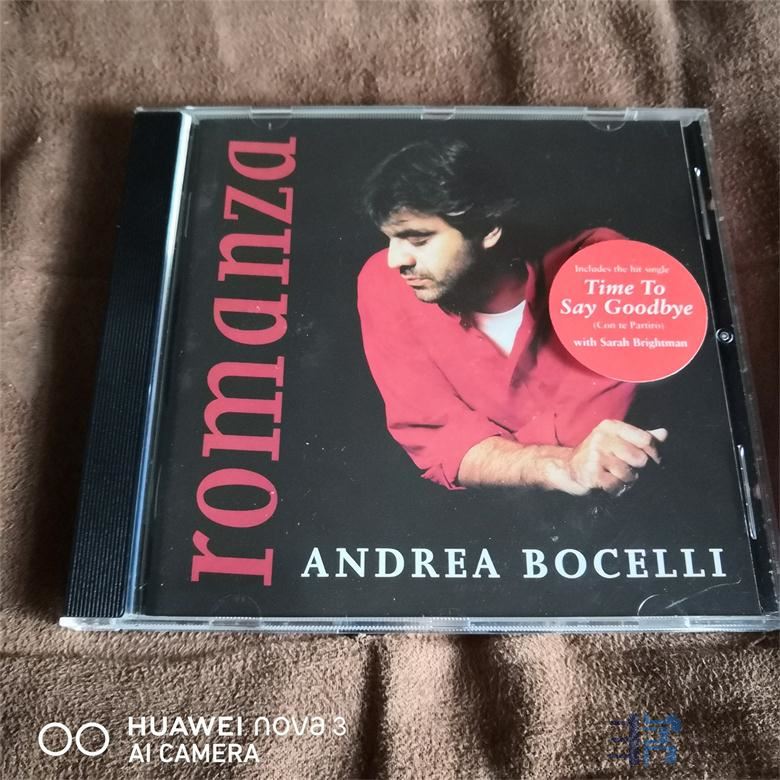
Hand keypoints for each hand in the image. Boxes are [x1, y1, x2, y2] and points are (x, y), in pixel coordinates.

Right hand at [552, 420, 667, 495]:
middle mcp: (602, 437)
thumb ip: (641, 437)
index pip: (645, 439)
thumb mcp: (617, 440)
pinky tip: (610, 485)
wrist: (567, 467)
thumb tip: (664, 433)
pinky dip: (616, 489)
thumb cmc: (597, 454)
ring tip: (617, 478)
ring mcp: (595, 455)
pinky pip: (616, 485)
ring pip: (628, 474)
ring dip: (627, 481)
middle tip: (629, 471)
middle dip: (638, 470)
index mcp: (611, 426)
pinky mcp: (590, 473)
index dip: (655, 453)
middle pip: (639, 458)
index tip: (654, 462)